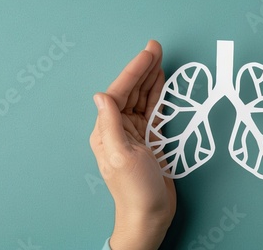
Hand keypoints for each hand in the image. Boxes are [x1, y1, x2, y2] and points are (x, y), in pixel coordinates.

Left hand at [90, 40, 175, 249]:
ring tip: (159, 60)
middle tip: (156, 48)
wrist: (150, 215)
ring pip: (142, 99)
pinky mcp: (148, 140)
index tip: (148, 53)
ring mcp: (134, 134)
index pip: (120, 93)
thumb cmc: (135, 190)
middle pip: (131, 92)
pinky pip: (152, 112)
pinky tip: (161, 83)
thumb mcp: (121, 156)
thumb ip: (111, 124)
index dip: (134, 71)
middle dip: (143, 69)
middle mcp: (118, 129)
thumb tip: (101, 95)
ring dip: (150, 79)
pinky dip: (158, 96)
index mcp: (107, 131)